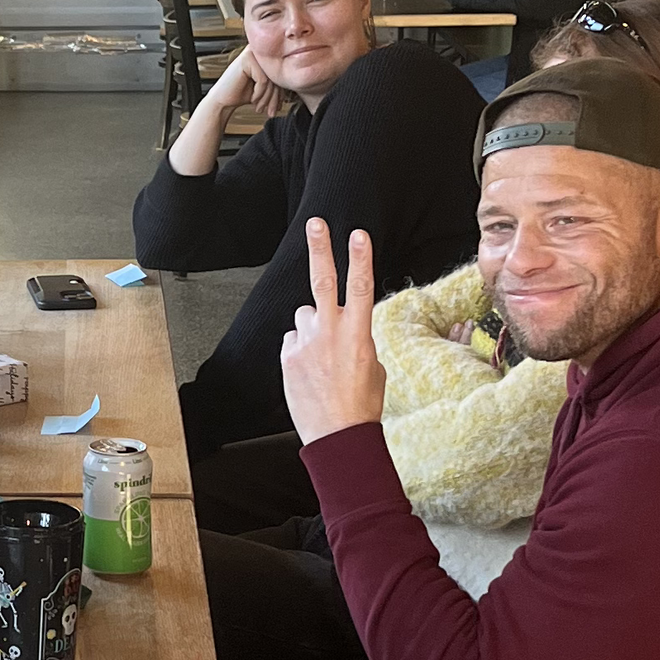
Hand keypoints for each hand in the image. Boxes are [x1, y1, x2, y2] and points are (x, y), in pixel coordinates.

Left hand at [279, 218, 386, 443]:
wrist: (338, 435)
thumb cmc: (361, 403)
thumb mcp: (372, 365)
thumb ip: (356, 338)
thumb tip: (343, 327)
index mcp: (358, 333)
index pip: (361, 286)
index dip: (359, 257)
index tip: (357, 234)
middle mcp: (330, 332)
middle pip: (323, 280)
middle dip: (319, 248)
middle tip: (315, 224)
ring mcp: (305, 343)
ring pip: (305, 315)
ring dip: (312, 326)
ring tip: (322, 356)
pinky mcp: (287, 357)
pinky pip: (292, 339)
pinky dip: (300, 347)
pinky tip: (310, 369)